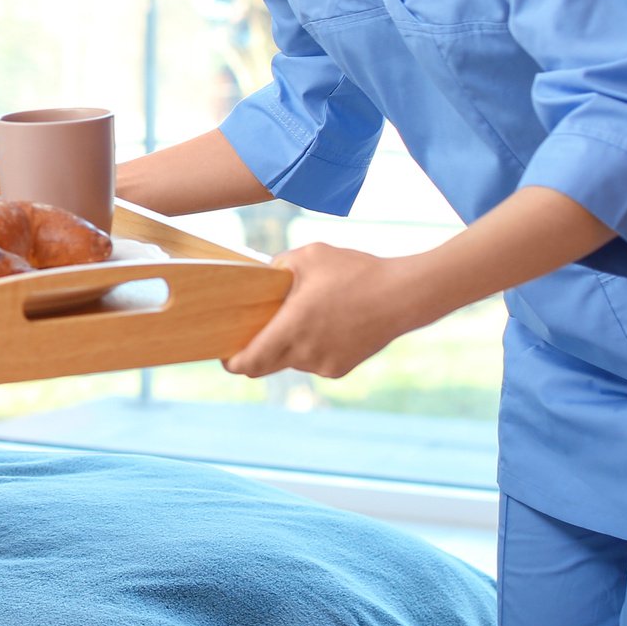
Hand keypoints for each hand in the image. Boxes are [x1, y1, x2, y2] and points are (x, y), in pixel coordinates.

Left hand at [222, 242, 425, 380]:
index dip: (230, 361)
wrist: (404, 295)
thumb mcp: (308, 256)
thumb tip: (258, 278)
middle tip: (248, 332)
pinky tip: (324, 324)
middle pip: (263, 366)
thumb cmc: (354, 271)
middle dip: (253, 352)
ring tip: (301, 316)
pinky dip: (308, 348)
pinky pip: (311, 361)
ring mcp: (323, 365)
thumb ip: (275, 267)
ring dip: (285, 346)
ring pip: (289, 362)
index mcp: (292, 328)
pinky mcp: (340, 369)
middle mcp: (305, 353)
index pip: (248, 362)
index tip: (222, 352)